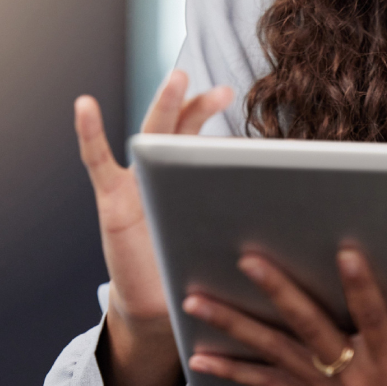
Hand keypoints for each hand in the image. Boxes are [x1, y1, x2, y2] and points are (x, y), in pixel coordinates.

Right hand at [77, 69, 232, 385]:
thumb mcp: (226, 242)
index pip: (207, 141)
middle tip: (220, 89)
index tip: (243, 102)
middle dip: (199, 106)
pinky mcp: (111, 201)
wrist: (157, 306)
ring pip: (151, 136)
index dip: (225, 126)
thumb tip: (302, 215)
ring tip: (178, 79)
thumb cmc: (195, 270)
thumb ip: (247, 221)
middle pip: (182, 130)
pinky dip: (90, 133)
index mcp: (192, 182)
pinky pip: (97, 161)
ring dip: (165, 105)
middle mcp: (165, 175)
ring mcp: (136, 183)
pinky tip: (85, 106)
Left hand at [180, 248, 386, 385]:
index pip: (374, 317)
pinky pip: (265, 385)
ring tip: (196, 303)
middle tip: (249, 261)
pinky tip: (202, 358)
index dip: (361, 286)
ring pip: (272, 352)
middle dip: (278, 291)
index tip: (347, 252)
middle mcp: (350, 373)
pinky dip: (233, 371)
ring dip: (233, 327)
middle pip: (308, 327)